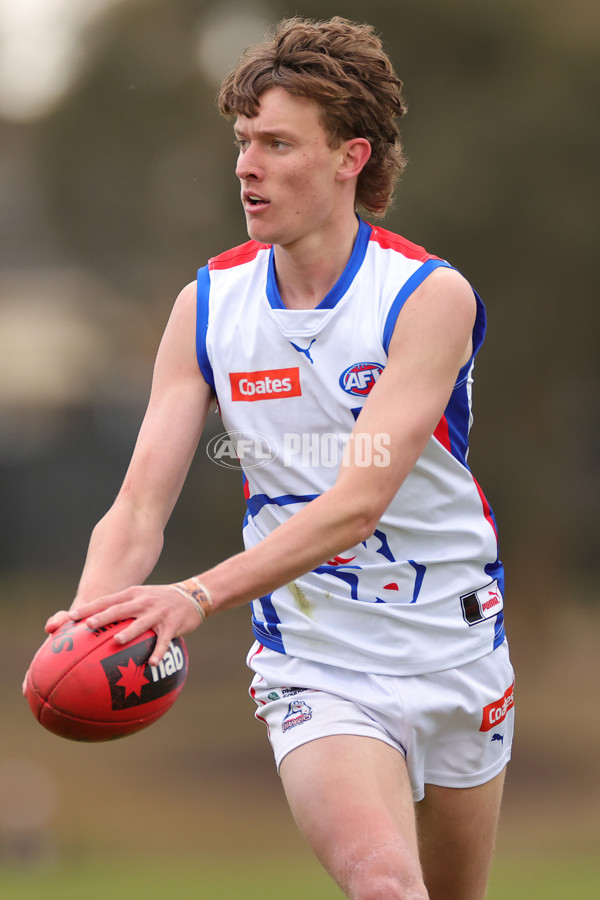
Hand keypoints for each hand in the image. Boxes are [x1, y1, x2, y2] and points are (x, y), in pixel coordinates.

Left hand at [66, 583, 203, 665]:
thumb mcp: (141, 596)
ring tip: (117, 641)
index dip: (89, 608)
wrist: (192, 595)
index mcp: (133, 595)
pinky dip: (159, 651)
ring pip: (141, 624)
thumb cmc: (160, 599)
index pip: (107, 600)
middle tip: (89, 625)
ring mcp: (158, 613)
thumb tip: (95, 622)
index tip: (71, 617)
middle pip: (120, 609)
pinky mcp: (172, 625)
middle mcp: (143, 602)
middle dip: (104, 617)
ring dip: (129, 632)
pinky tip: (153, 663)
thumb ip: (122, 607)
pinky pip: (164, 640)